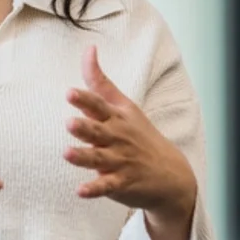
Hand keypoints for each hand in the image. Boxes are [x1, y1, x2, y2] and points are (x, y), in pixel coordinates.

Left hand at [64, 46, 197, 239]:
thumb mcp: (124, 106)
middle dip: (84, 128)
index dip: (84, 100)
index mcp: (116, 118)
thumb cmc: (139, 134)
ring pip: (98, 158)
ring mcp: (120, 161)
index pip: (99, 106)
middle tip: (69, 123)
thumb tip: (88, 48)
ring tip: (67, 153)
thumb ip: (100, 81)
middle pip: (97, 131)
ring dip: (83, 157)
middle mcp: (117, 138)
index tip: (70, 93)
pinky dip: (94, 189)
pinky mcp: (121, 183)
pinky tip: (80, 191)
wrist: (171, 173)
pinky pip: (106, 186)